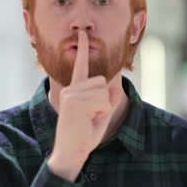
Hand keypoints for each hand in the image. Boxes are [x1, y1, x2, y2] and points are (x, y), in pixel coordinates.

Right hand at [47, 30, 120, 180]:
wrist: (70, 152)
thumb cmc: (84, 135)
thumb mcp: (101, 115)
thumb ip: (109, 99)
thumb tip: (116, 82)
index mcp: (74, 90)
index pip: (80, 66)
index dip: (83, 49)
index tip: (82, 34)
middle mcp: (71, 89)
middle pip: (102, 82)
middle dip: (104, 101)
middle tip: (91, 117)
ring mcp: (71, 94)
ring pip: (102, 91)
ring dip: (102, 108)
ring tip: (88, 120)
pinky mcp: (74, 102)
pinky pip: (101, 101)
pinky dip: (100, 112)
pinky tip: (87, 121)